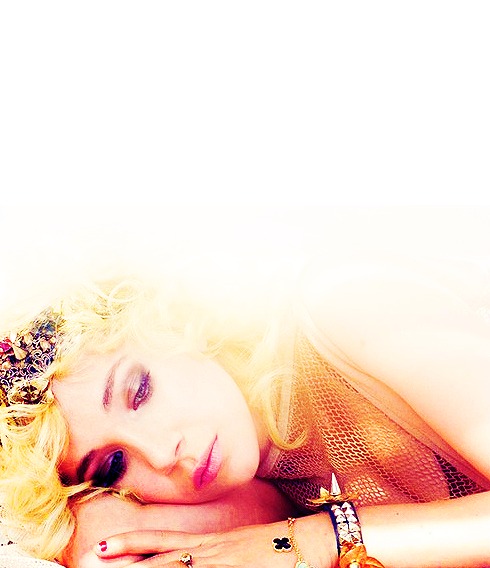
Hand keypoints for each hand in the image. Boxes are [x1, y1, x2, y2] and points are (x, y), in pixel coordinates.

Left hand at [93, 515, 335, 567]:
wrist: (309, 541)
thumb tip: (190, 558)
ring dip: (147, 567)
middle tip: (95, 553)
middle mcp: (210, 551)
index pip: (164, 540)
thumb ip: (214, 553)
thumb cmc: (275, 546)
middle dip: (128, 555)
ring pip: (176, 566)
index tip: (106, 545)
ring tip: (115, 565)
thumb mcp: (238, 547)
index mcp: (210, 542)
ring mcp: (222, 561)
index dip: (134, 542)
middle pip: (162, 553)